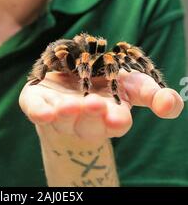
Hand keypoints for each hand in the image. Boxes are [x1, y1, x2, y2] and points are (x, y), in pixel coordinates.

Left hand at [19, 70, 183, 142]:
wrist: (69, 82)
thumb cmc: (106, 83)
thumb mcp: (134, 85)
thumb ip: (153, 94)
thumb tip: (170, 105)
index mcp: (110, 114)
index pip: (117, 122)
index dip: (117, 120)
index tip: (119, 118)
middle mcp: (84, 117)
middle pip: (89, 122)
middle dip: (92, 116)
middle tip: (95, 104)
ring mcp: (58, 111)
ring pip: (63, 118)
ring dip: (67, 113)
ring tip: (70, 106)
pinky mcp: (36, 102)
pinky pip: (35, 109)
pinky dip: (39, 111)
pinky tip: (43, 113)